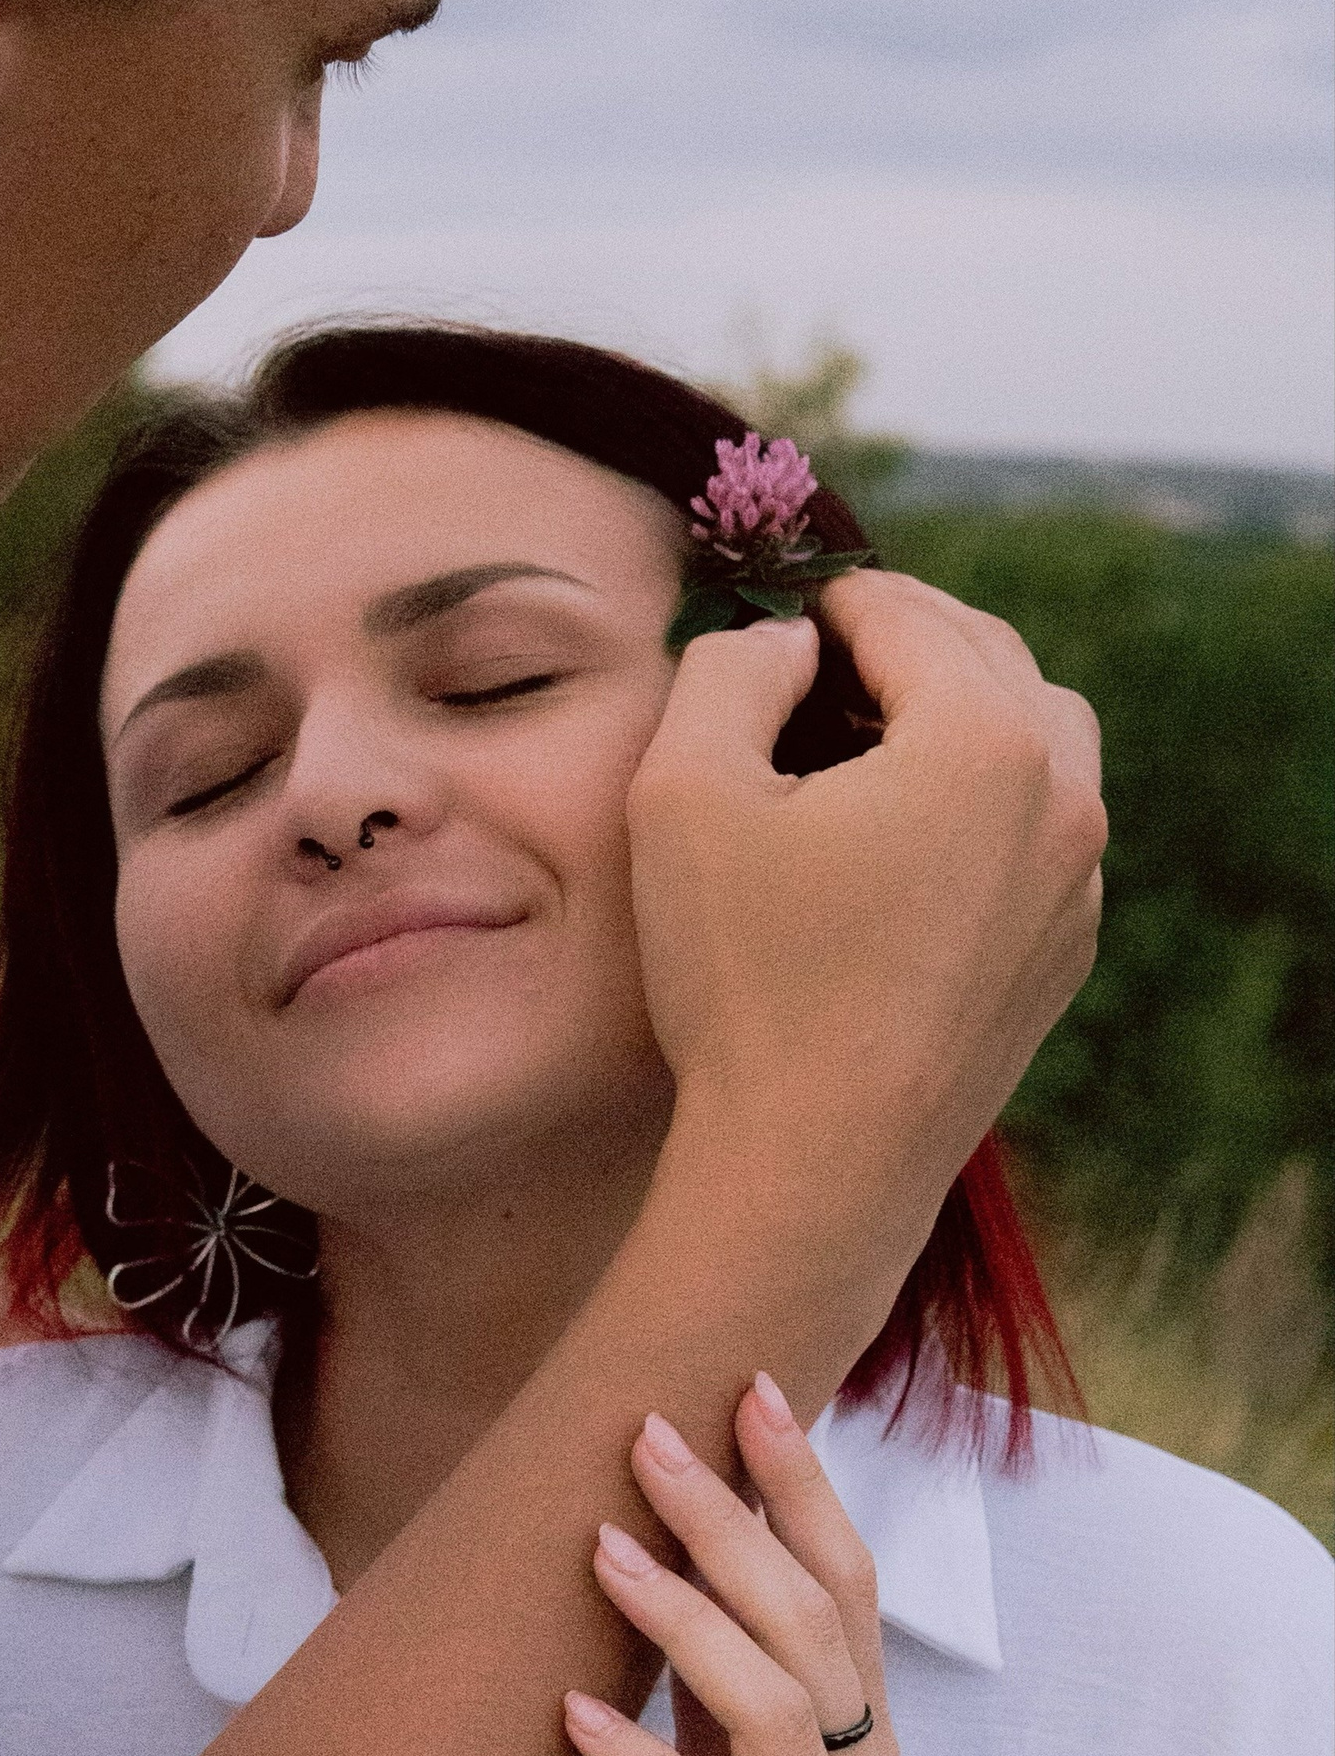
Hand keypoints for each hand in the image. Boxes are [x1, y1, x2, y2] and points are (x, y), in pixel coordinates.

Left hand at [563, 1376, 959, 1755]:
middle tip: (650, 1432)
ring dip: (685, 1622)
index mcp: (856, 1755)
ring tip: (601, 1546)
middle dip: (732, 1521)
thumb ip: (730, 1708)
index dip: (804, 1490)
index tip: (748, 1390)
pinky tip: (576, 1714)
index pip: (846, 1593)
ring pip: (773, 1715)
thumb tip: (673, 1578)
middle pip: (812, 1628)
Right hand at [628, 573, 1103, 1275]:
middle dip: (905, 636)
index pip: (906, 614)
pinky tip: (899, 834)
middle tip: (820, 646)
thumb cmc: (741, 974)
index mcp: (984, 738)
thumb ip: (728, 669)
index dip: (828, 598)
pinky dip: (981, 797)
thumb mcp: (681, 789)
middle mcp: (1062, 795)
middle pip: (991, 658)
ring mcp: (1075, 881)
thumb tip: (785, 644)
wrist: (815, 1158)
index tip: (775, 608)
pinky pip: (1037, 831)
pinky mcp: (1060, 951)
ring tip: (866, 732)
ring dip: (958, 709)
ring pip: (1038, 740)